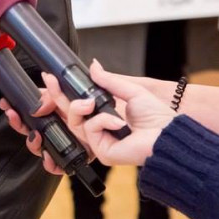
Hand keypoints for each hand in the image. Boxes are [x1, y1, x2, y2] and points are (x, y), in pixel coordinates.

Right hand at [59, 61, 175, 165]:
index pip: (76, 104)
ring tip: (92, 102)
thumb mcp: (130, 91)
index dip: (61, 93)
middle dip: (57, 97)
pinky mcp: (101, 152)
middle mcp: (99, 129)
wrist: (167, 134)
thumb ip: (108, 80)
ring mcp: (98, 141)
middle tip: (51, 81)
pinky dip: (102, 121)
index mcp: (104, 114)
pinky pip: (90, 131)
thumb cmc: (156, 117)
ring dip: (80, 107)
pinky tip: (117, 122)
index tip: (51, 77)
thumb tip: (93, 66)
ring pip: (74, 122)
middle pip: (68, 113)